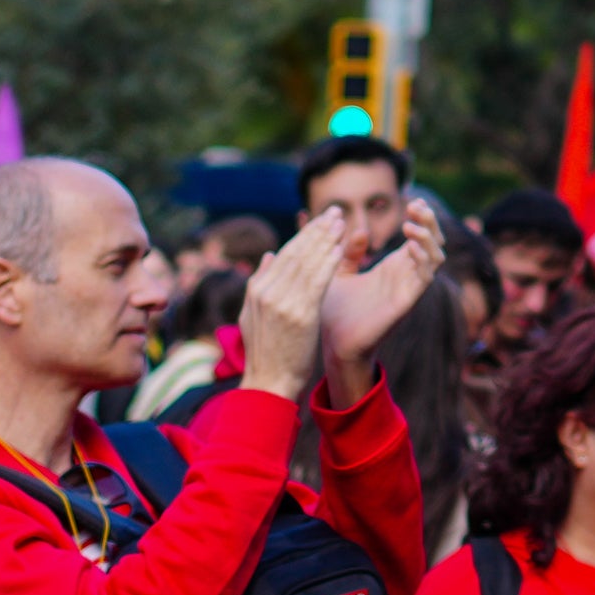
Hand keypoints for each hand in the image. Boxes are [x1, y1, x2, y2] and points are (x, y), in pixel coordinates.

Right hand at [237, 211, 348, 404]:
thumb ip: (259, 283)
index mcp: (257, 291)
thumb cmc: (267, 351)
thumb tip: (269, 255)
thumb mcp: (253, 316)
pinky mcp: (301, 314)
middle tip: (335, 212)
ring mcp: (283, 303)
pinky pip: (318, 281)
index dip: (304, 234)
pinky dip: (329, 261)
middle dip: (317, 230)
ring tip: (341, 222)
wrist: (270, 383)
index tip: (320, 220)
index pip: (284, 254)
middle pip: (296, 253)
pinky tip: (340, 248)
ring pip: (308, 262)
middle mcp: (267, 292)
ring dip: (326, 239)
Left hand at [316, 199, 444, 402]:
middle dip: (430, 222)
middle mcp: (405, 277)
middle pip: (433, 243)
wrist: (332, 344)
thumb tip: (358, 229)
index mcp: (392, 268)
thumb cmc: (335, 313)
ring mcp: (408, 289)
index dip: (421, 218)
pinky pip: (425, 277)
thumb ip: (349, 253)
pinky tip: (412, 244)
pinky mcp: (406, 302)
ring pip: (435, 257)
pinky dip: (424, 258)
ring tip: (413, 224)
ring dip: (429, 237)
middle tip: (416, 206)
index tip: (412, 201)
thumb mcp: (338, 274)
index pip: (419, 238)